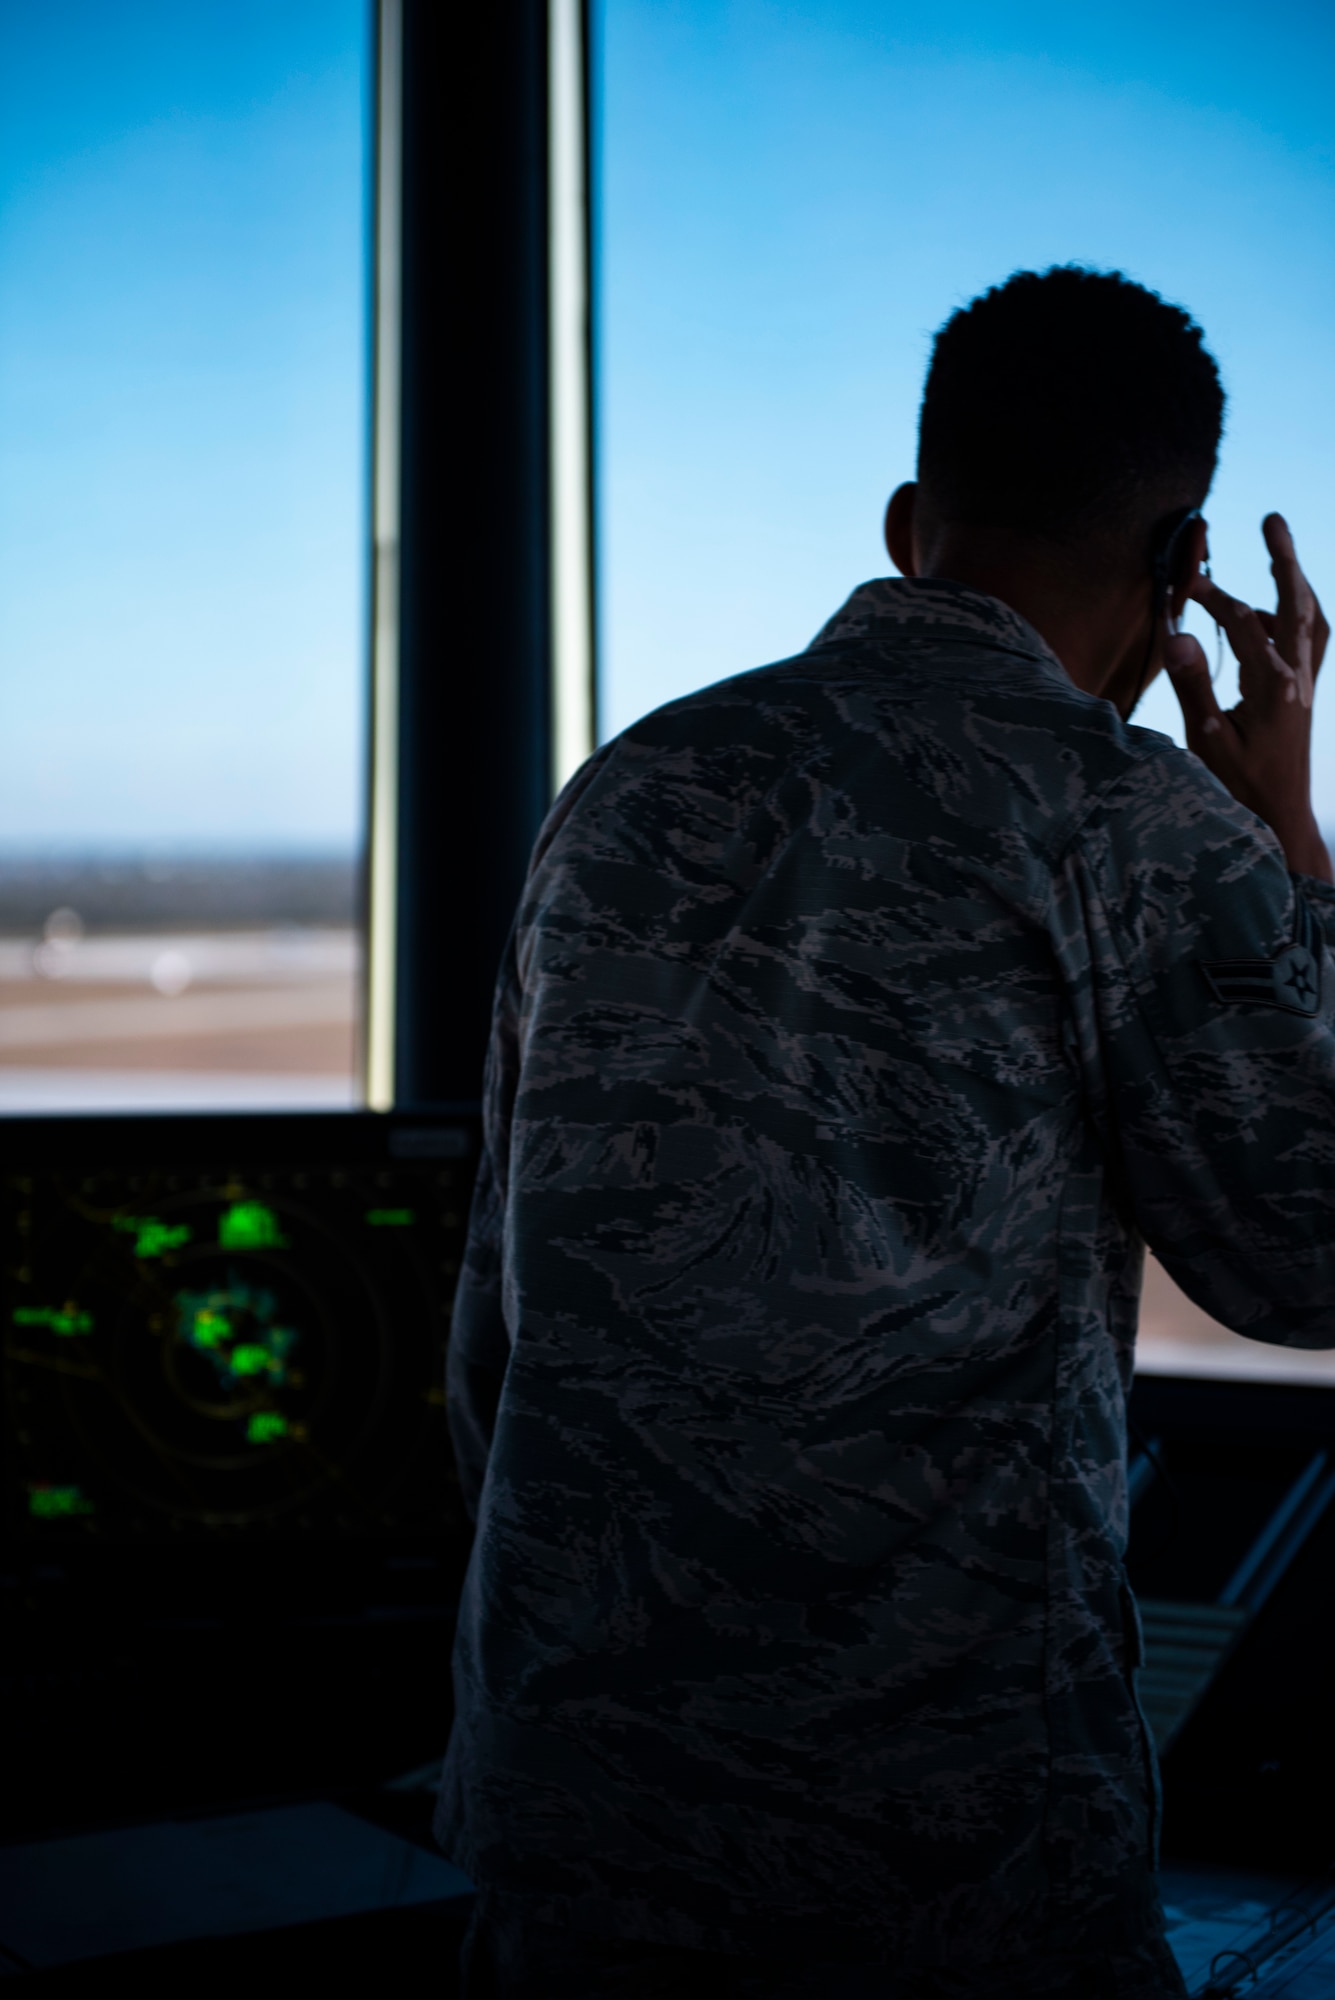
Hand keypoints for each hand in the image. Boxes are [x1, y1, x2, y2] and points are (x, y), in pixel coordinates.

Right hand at [1165, 514, 1331, 881]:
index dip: (1212, 599)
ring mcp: (1306, 687)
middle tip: (1274, 519)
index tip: (1182, 587)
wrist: (1280, 820)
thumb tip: (1179, 634)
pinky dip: (1292, 616)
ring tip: (1277, 558)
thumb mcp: (1207, 742)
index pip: (1243, 625)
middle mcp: (1297, 680)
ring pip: (1311, 620)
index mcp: (1272, 688)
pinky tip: (1266, 617)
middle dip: (1285, 559)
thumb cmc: (1239, 788)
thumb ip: (1193, 686)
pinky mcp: (1305, 695)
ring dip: (1295, 585)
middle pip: (1298, 604)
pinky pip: (1309, 641)